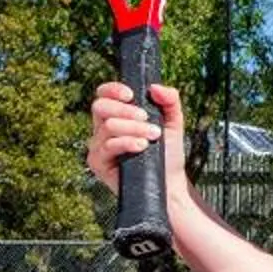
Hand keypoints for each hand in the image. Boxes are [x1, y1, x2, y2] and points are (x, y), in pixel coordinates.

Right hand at [86, 80, 187, 194]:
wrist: (170, 184)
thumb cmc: (168, 154)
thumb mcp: (174, 123)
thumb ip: (170, 100)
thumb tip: (154, 87)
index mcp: (116, 115)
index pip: (104, 94)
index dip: (113, 90)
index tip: (132, 96)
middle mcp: (103, 129)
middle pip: (100, 106)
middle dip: (126, 110)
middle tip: (147, 120)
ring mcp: (99, 146)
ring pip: (108, 126)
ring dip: (134, 128)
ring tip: (153, 136)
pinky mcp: (98, 163)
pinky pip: (108, 146)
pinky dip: (126, 143)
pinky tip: (141, 146)